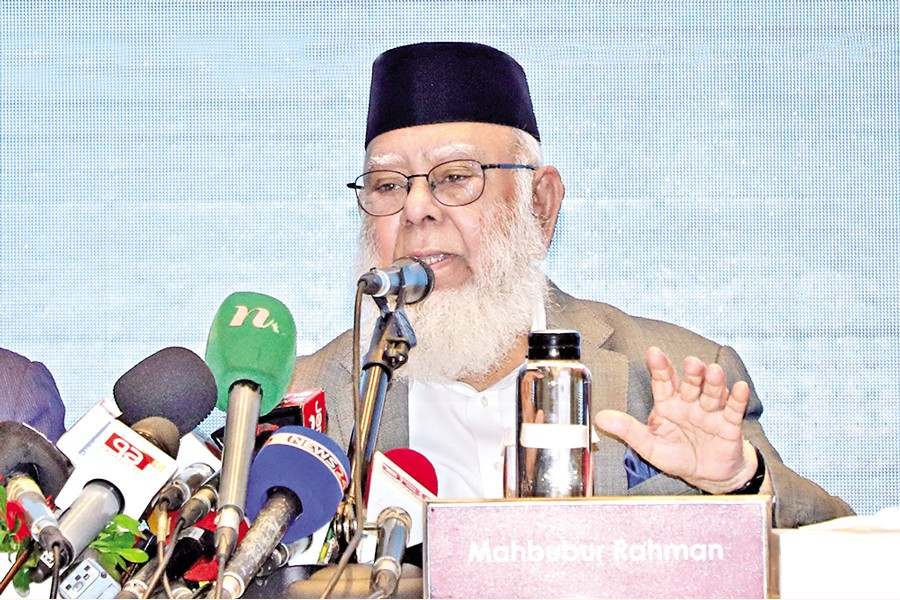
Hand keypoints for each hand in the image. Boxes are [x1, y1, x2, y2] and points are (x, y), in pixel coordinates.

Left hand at [594, 346, 758, 492]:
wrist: (708, 476)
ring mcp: (710, 412)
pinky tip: (738, 387)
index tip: (654, 353)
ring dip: (714, 382)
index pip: (662, 382)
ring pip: (712, 392)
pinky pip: (733, 410)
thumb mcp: (649, 446)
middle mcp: (689, 403)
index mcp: (668, 405)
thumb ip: (627, 430)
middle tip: (691, 363)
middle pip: (690, 383)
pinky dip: (737, 398)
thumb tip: (600, 417)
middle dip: (691, 373)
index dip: (659, 367)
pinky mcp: (729, 425)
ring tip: (713, 372)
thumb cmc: (678, 457)